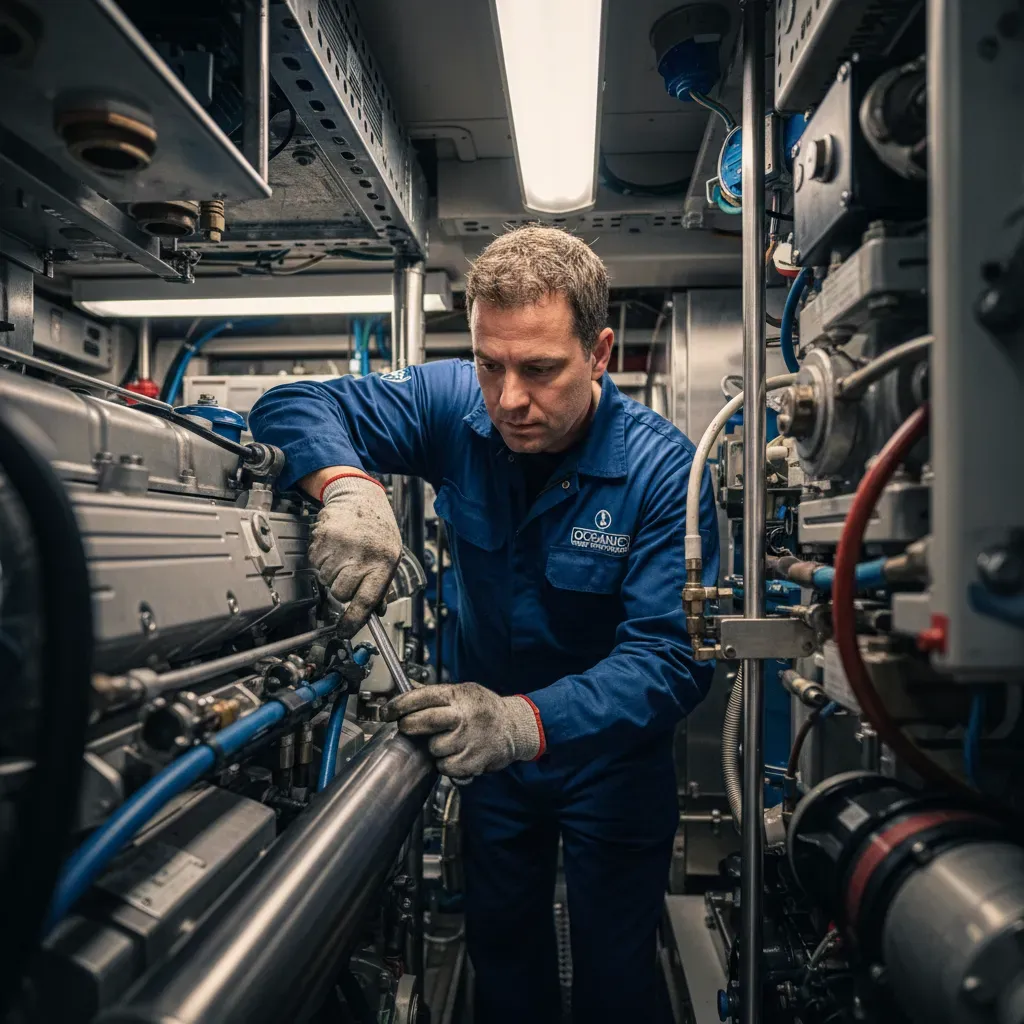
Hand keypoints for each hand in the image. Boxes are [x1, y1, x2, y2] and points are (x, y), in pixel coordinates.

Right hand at [308, 474, 401, 635]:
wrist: (360, 496)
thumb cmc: (377, 528)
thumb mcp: (389, 556)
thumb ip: (382, 585)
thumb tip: (377, 612)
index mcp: (383, 563)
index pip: (367, 600)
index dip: (354, 620)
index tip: (344, 631)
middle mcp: (362, 554)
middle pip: (341, 593)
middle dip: (342, 589)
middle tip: (349, 573)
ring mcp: (341, 546)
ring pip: (325, 579)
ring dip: (331, 573)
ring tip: (343, 555)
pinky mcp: (322, 537)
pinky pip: (315, 563)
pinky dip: (321, 559)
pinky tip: (333, 547)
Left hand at [384, 683, 541, 778]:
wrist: (515, 726)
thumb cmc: (486, 709)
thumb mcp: (464, 691)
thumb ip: (438, 695)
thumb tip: (407, 694)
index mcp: (458, 695)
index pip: (421, 696)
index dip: (399, 705)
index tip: (387, 711)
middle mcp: (462, 715)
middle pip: (422, 721)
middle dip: (409, 726)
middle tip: (407, 727)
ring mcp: (468, 738)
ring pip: (434, 747)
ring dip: (435, 747)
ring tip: (446, 741)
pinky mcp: (473, 760)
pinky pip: (446, 767)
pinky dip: (446, 764)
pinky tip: (455, 755)